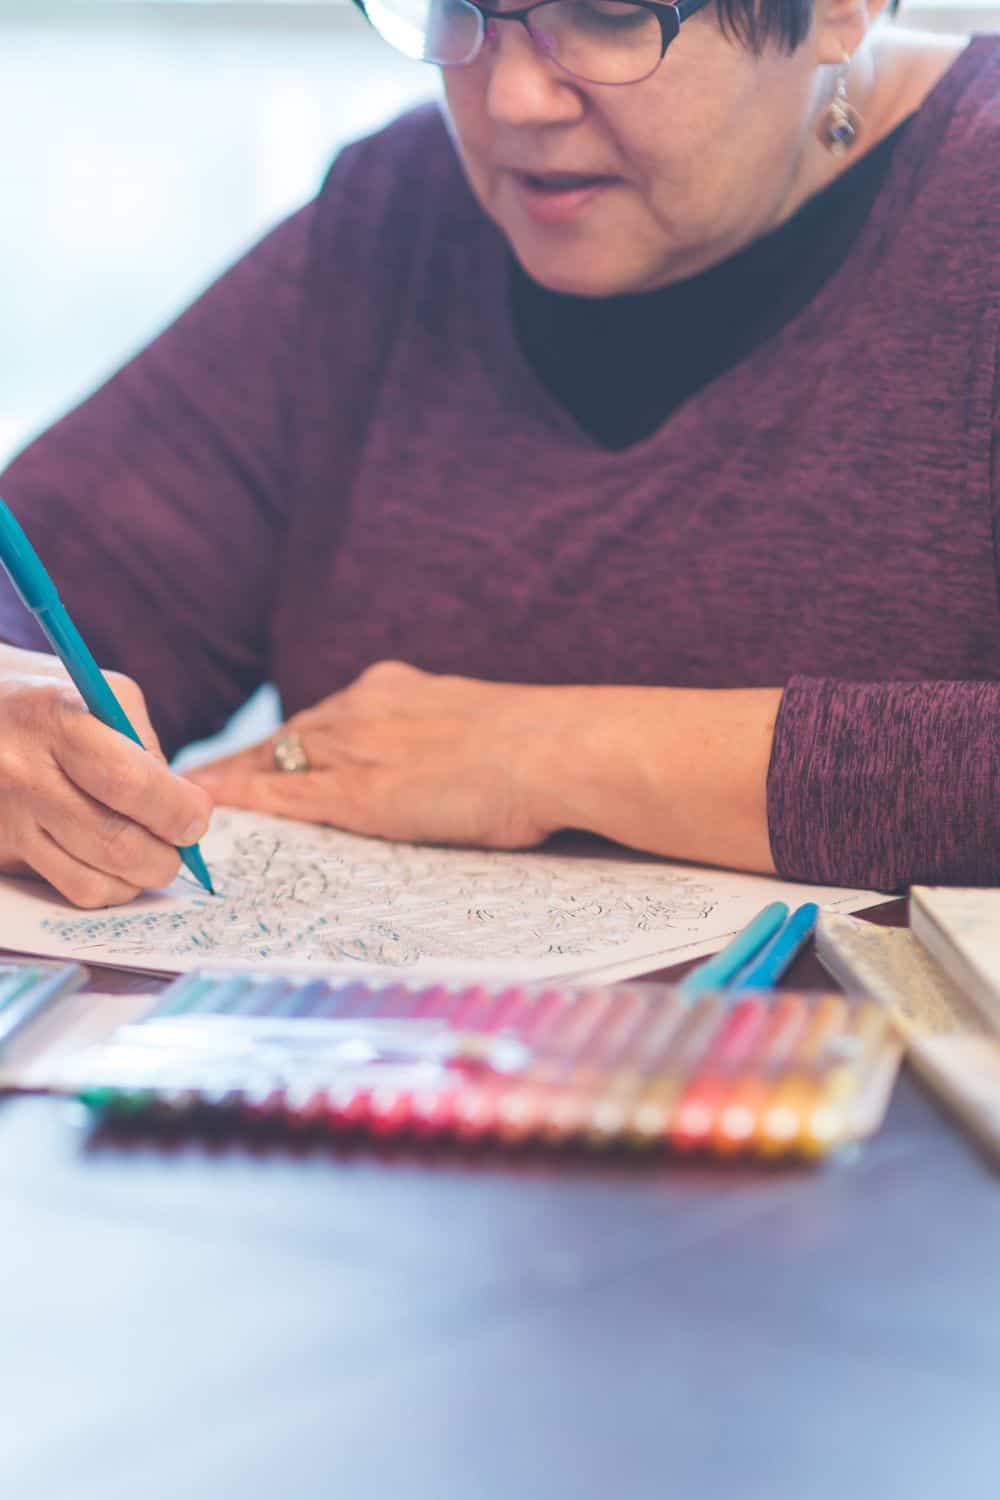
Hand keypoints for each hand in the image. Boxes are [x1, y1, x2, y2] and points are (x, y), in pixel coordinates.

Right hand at [0, 644, 212, 906]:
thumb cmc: (51, 702)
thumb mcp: (101, 697)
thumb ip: (144, 749)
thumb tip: (182, 811)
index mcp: (56, 720)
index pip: (128, 782)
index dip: (175, 809)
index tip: (196, 818)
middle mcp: (23, 772)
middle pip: (114, 842)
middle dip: (166, 856)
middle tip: (181, 845)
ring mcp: (7, 818)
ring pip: (92, 881)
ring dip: (138, 878)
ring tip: (150, 854)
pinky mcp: (1, 850)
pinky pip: (66, 888)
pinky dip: (105, 885)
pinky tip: (112, 861)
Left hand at [187, 661, 562, 848]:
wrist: (550, 750)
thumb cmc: (537, 747)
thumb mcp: (478, 724)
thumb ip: (443, 736)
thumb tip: (443, 759)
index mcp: (394, 690)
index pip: (324, 718)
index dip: (290, 742)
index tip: (266, 753)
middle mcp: (361, 709)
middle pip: (286, 736)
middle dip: (245, 758)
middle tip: (199, 777)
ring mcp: (353, 749)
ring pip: (270, 762)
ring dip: (228, 779)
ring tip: (184, 797)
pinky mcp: (353, 794)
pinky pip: (278, 797)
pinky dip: (239, 803)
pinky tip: (208, 812)